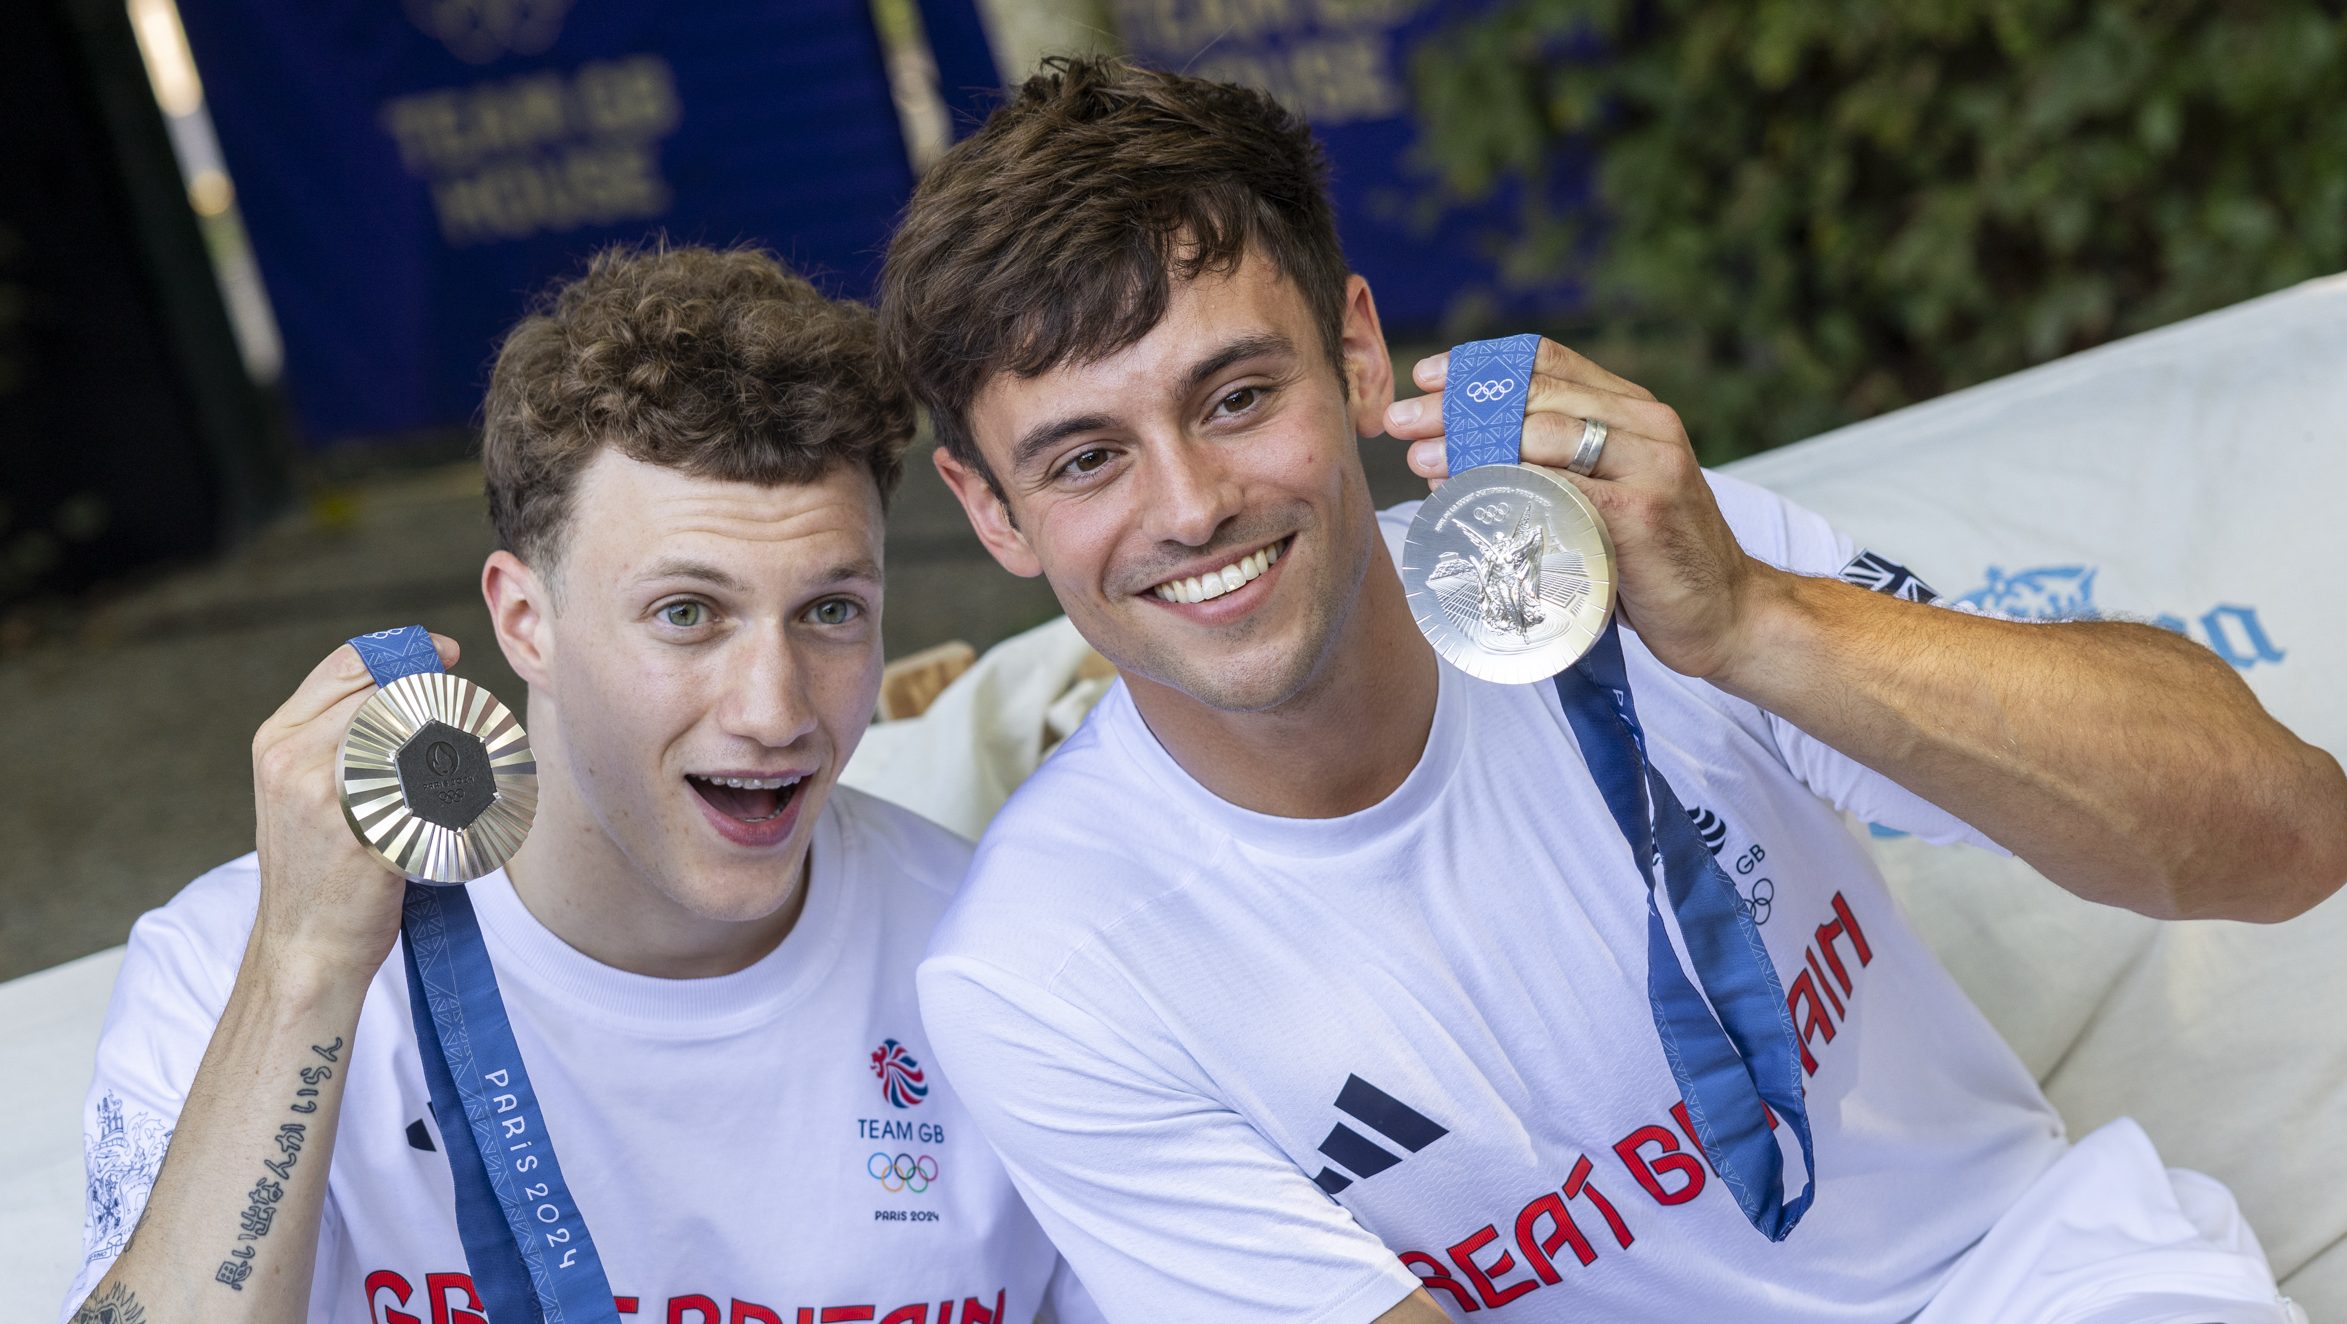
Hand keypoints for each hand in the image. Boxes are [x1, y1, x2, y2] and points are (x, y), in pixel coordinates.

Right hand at [247, 634, 459, 983]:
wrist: (305, 949)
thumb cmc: (319, 871)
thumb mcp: (302, 790)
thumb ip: (337, 736)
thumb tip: (413, 687)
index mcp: (278, 738)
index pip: (349, 664)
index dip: (406, 651)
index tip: (447, 656)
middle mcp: (294, 758)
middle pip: (390, 691)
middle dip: (442, 698)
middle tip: (475, 719)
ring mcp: (326, 794)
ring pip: (417, 732)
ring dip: (459, 742)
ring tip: (476, 767)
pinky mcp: (365, 832)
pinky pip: (434, 789)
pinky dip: (464, 792)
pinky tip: (470, 809)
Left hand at [1382, 340, 1784, 680]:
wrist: (1727, 614)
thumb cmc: (1651, 560)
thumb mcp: (1608, 495)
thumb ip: (1556, 466)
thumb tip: (1458, 459)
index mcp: (1635, 410)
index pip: (1549, 362)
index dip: (1480, 363)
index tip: (1425, 376)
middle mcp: (1647, 425)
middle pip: (1536, 395)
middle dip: (1459, 406)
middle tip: (1402, 423)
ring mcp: (1650, 465)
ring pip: (1545, 434)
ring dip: (1473, 446)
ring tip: (1422, 463)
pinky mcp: (1643, 512)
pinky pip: (1563, 489)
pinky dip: (1510, 490)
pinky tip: (1469, 499)